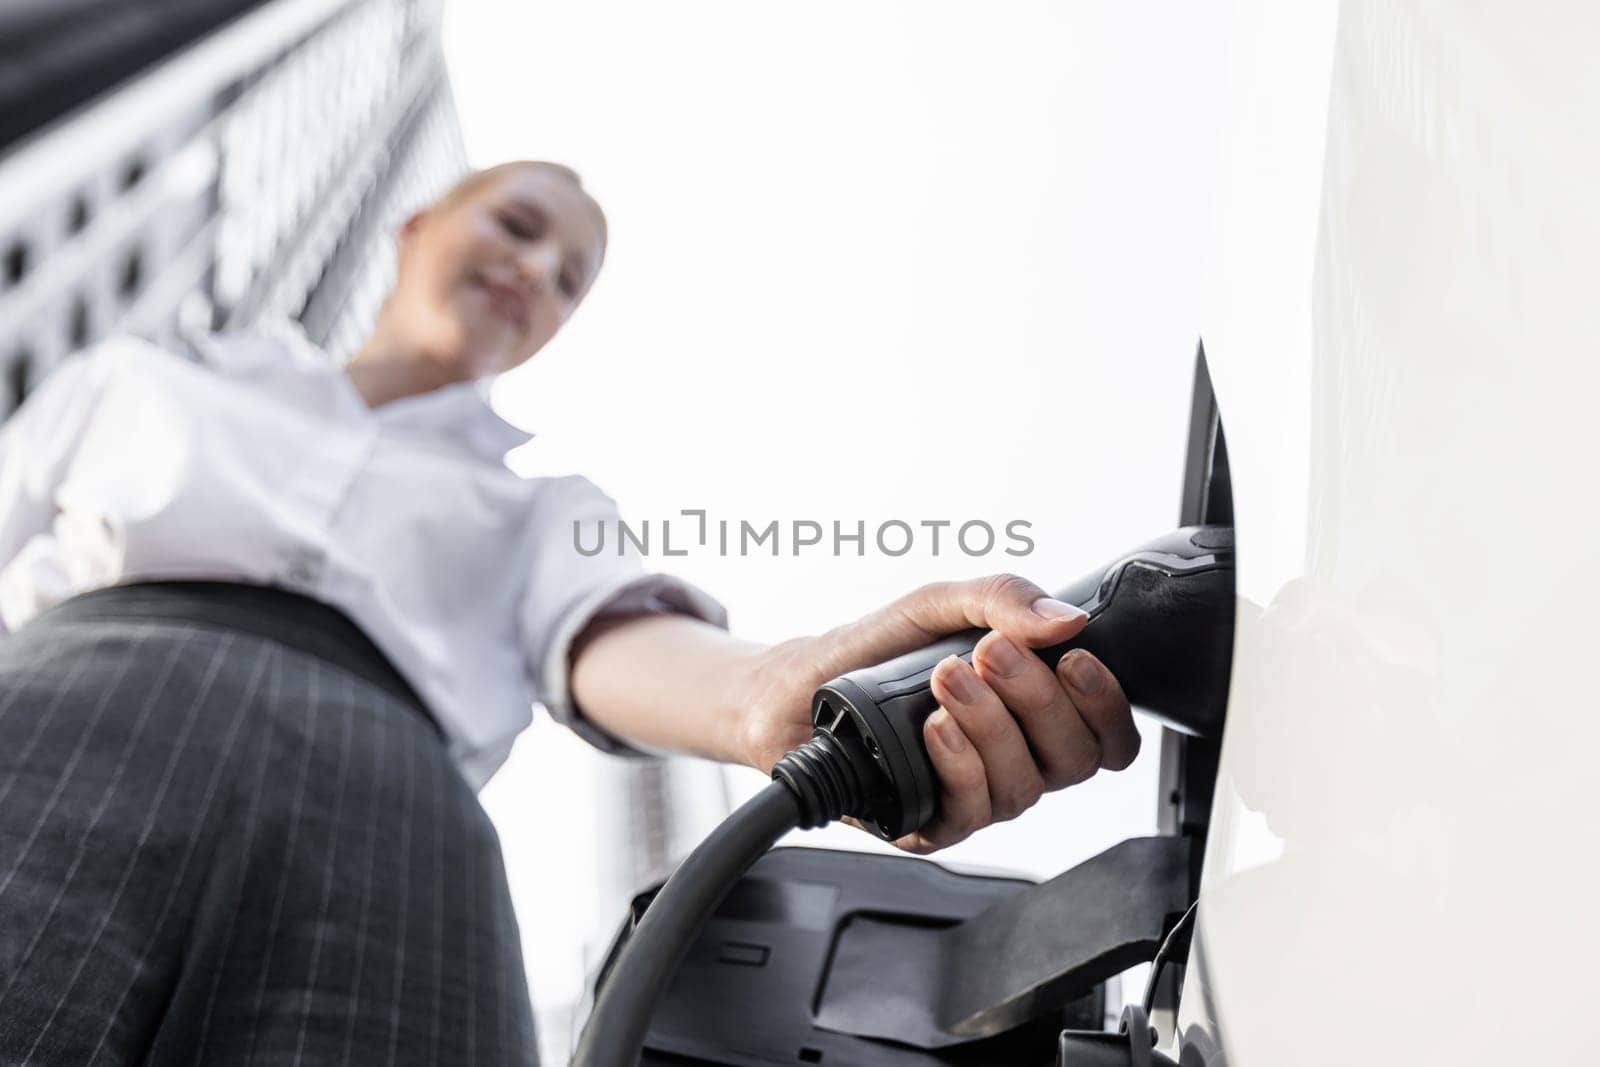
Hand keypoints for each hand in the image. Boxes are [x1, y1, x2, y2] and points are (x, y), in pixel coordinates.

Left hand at [737, 574, 1138, 853]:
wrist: (790, 691)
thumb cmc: (868, 652)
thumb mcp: (934, 606)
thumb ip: (999, 600)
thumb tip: (1065, 617)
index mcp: (1031, 713)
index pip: (1104, 733)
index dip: (1104, 704)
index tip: (1072, 659)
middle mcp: (1013, 759)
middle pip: (1073, 759)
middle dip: (1038, 701)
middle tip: (991, 654)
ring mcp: (974, 794)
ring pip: (1024, 786)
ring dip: (991, 727)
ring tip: (947, 679)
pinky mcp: (931, 824)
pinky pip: (972, 813)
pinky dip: (960, 766)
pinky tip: (935, 730)